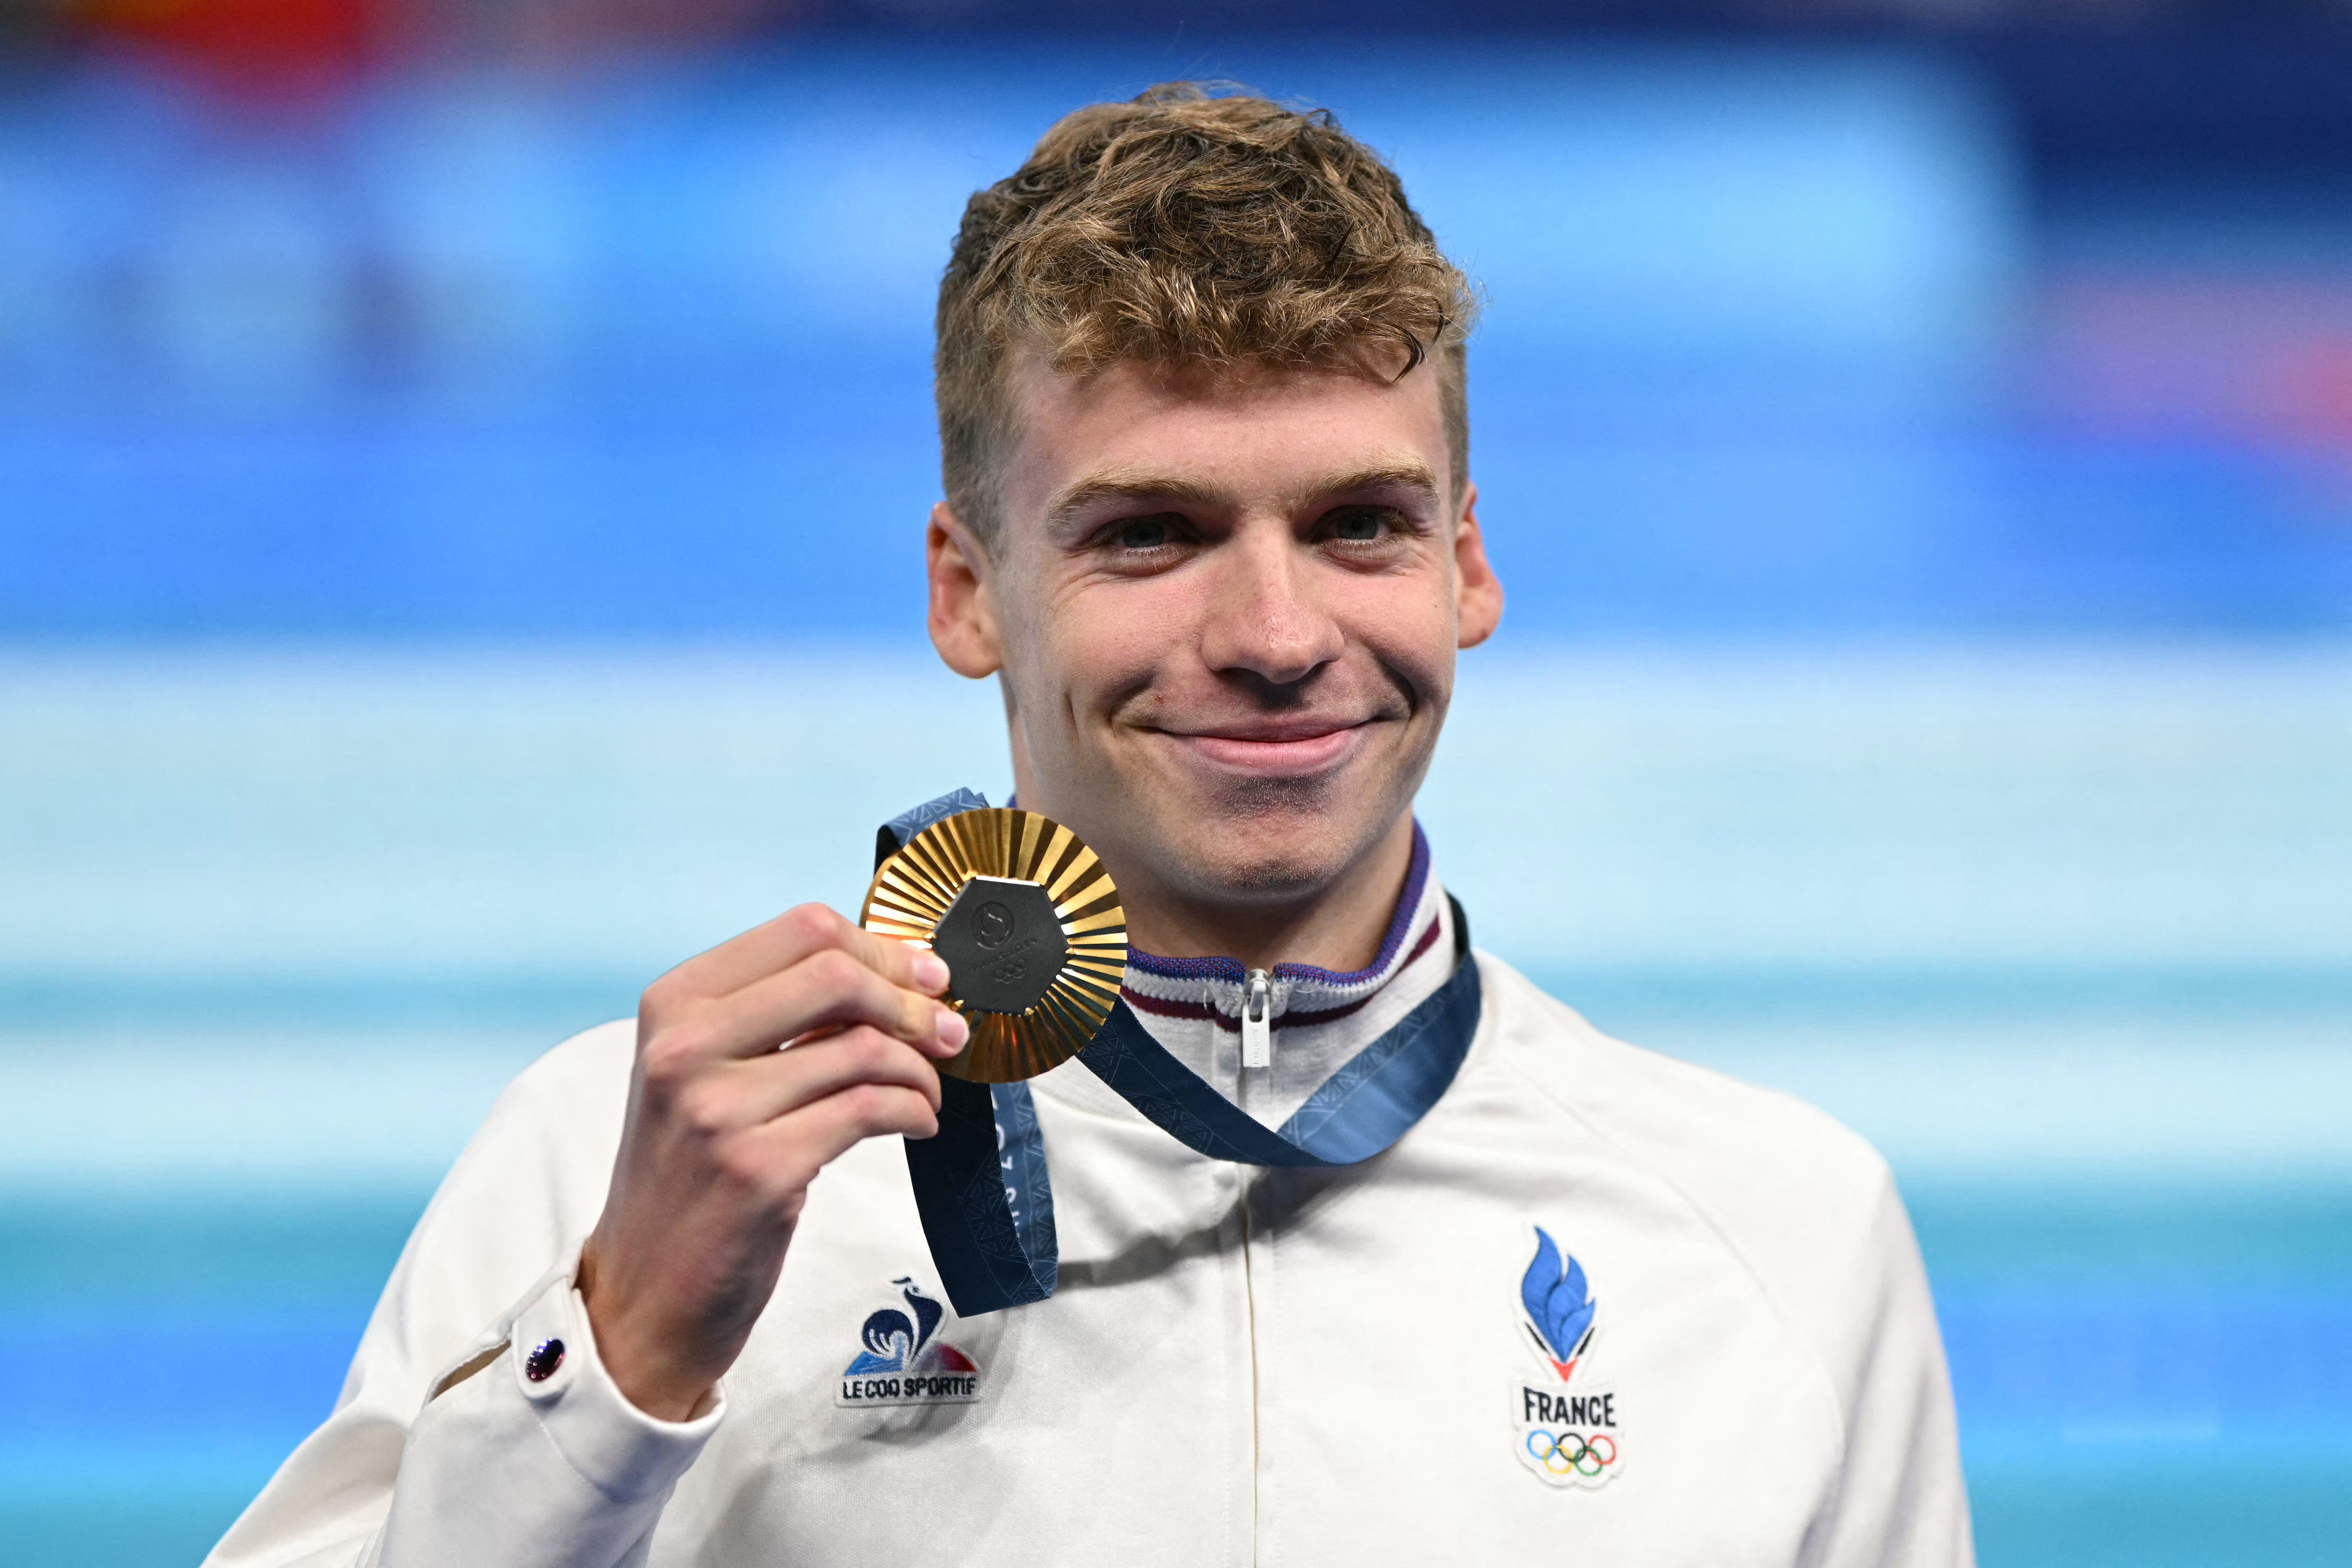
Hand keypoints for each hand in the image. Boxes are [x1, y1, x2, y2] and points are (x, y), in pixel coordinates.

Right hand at [578, 904, 968, 1420]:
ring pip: (863, 1047)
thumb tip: (892, 972)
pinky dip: (913, 1110)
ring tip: (929, 1089)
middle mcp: (685, 1048)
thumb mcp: (704, 1074)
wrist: (644, 1294)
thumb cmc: (687, 1178)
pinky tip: (916, 1122)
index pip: (801, 930)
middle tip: (946, 1029)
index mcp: (673, 1004)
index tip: (923, 973)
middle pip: (836, 974)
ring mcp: (719, 1110)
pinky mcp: (759, 1169)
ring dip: (920, 1066)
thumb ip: (776, 1018)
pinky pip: (869, 1109)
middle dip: (911, 999)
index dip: (881, 947)